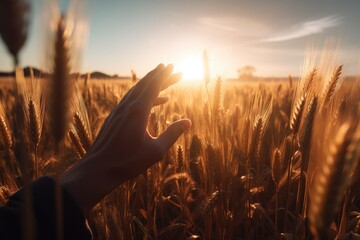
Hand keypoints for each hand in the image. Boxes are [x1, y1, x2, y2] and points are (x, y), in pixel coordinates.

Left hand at [61, 64, 190, 213]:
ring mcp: (119, 111)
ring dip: (150, 84)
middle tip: (173, 69)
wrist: (98, 169)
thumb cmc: (127, 162)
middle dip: (160, 75)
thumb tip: (187, 121)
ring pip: (136, 91)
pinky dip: (144, 96)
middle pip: (145, 85)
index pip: (153, 87)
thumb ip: (172, 134)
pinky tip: (154, 102)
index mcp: (138, 111)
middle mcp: (127, 107)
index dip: (164, 76)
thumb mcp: (155, 150)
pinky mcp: (114, 117)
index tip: (173, 67)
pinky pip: (131, 100)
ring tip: (164, 82)